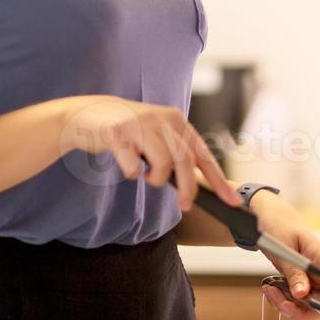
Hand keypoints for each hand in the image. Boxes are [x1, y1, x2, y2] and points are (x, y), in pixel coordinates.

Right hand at [60, 96, 240, 211]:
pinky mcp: (116, 134)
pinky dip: (132, 174)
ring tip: (146, 175)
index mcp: (175, 118)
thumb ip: (177, 150)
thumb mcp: (157, 134)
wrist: (87, 114)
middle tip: (184, 205)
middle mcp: (160, 118)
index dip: (218, 179)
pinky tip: (128, 167)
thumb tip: (200, 183)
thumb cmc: (128, 130)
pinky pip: (132, 167)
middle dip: (187, 188)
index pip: (203, 153)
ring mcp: (138, 125)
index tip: (232, 201)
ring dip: (156, 179)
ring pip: (162, 163)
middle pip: (185, 161)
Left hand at [250, 192, 319, 309]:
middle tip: (282, 303)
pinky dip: (282, 300)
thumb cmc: (279, 225)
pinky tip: (271, 289)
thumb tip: (302, 294)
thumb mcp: (284, 249)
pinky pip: (296, 302)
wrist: (268, 216)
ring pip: (308, 307)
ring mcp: (312, 280)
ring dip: (288, 306)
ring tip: (271, 291)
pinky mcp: (301, 283)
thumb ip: (295, 272)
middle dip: (302, 311)